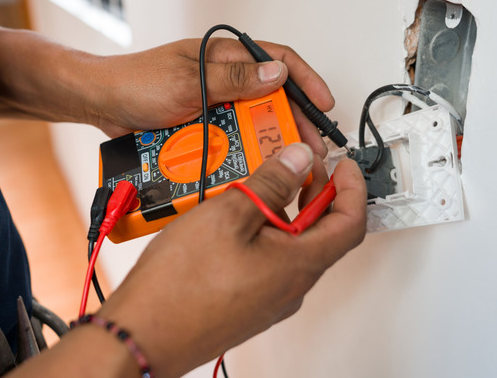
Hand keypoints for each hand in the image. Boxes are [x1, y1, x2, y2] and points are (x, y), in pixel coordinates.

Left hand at [88, 38, 334, 156]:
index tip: (324, 104)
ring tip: (285, 163)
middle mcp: (224, 80)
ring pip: (252, 124)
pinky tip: (252, 168)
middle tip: (310, 146)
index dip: (306, 80)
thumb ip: (234, 79)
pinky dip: (241, 153)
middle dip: (294, 121)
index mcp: (224, 57)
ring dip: (269, 141)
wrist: (101, 106)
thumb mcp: (189, 80)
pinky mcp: (202, 128)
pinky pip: (230, 141)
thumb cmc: (137, 82)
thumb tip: (277, 75)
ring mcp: (214, 105)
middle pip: (272, 98)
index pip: (277, 60)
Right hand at [94, 143, 366, 376]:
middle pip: (322, 234)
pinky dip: (263, 234)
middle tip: (297, 166)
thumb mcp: (229, 215)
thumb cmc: (181, 286)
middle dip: (314, 194)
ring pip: (292, 248)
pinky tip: (233, 220)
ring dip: (284, 213)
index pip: (350, 223)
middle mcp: (291, 287)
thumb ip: (270, 183)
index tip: (344, 165)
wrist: (144, 336)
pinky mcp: (246, 304)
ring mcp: (269, 299)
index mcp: (298, 264)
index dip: (352, 188)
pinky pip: (268, 263)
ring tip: (256, 187)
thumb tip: (298, 161)